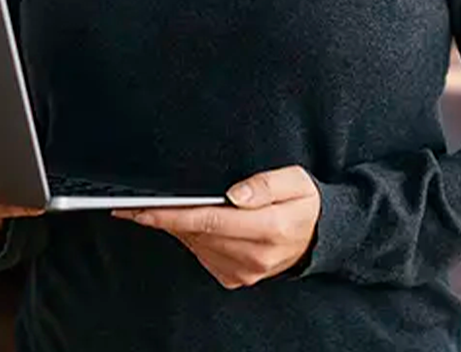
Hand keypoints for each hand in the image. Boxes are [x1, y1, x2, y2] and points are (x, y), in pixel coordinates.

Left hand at [116, 165, 320, 288]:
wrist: (319, 237)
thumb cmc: (305, 203)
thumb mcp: (296, 181)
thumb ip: (266, 184)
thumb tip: (235, 194)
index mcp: (270, 228)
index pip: (209, 220)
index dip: (171, 215)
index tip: (142, 210)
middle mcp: (255, 256)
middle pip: (197, 234)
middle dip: (167, 217)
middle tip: (141, 202)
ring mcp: (245, 271)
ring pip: (196, 246)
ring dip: (178, 228)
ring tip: (165, 208)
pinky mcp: (237, 278)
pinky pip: (203, 256)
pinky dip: (192, 239)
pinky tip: (192, 224)